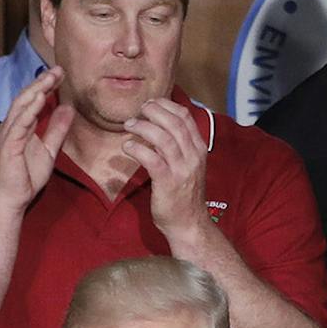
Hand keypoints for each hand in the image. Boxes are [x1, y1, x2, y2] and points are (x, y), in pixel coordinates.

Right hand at [0, 69, 71, 213]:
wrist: (13, 197)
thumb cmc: (27, 176)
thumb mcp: (50, 149)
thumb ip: (57, 129)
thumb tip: (68, 108)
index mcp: (22, 125)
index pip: (34, 100)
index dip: (46, 85)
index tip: (61, 73)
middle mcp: (13, 125)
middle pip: (27, 98)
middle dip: (42, 82)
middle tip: (58, 69)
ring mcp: (9, 134)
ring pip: (21, 106)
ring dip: (36, 90)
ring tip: (50, 77)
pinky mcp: (9, 144)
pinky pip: (20, 123)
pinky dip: (30, 110)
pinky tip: (40, 98)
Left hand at [126, 98, 209, 240]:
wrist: (189, 223)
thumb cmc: (184, 195)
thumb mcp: (188, 165)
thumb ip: (179, 146)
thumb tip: (159, 127)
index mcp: (199, 149)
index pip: (186, 117)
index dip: (166, 105)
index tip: (151, 103)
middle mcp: (193, 156)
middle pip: (174, 122)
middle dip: (153, 111)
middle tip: (138, 111)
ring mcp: (182, 169)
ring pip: (163, 137)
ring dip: (143, 127)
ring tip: (129, 125)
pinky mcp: (168, 182)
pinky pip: (151, 159)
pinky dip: (137, 149)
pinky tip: (127, 147)